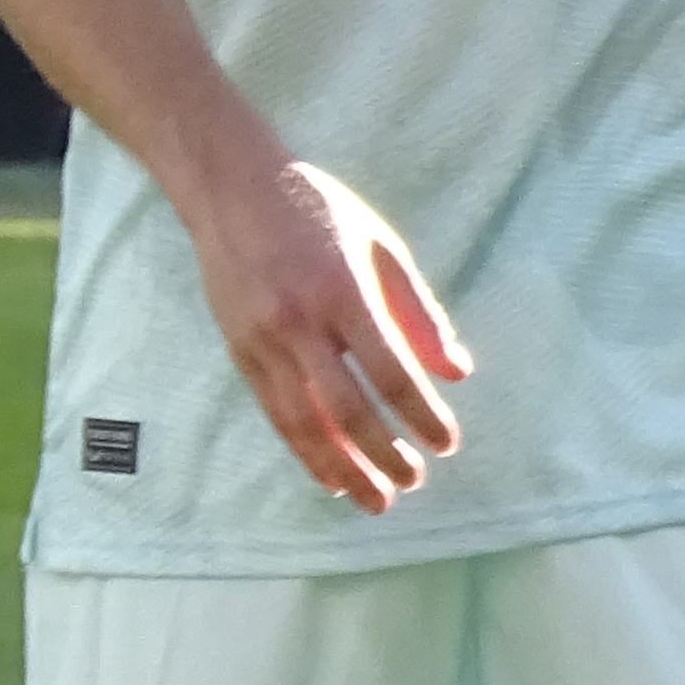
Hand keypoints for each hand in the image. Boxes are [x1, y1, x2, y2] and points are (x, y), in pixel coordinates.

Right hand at [181, 148, 468, 509]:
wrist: (227, 186)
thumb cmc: (315, 210)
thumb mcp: (380, 245)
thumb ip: (418, 311)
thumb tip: (456, 372)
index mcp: (343, 291)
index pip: (391, 373)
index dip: (421, 416)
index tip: (446, 443)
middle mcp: (298, 321)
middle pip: (347, 408)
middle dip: (383, 454)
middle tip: (414, 481)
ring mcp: (261, 337)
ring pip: (303, 420)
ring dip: (341, 467)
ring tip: (372, 499)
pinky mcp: (237, 347)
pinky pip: (273, 409)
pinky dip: (301, 448)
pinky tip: (326, 473)